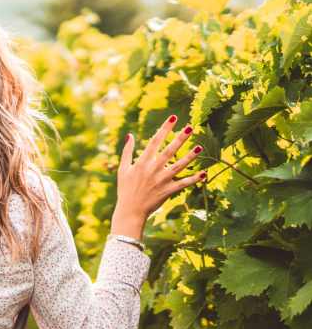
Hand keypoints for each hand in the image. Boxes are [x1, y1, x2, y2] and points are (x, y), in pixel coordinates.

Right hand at [111, 116, 204, 241]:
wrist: (129, 211)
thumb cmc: (125, 189)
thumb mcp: (123, 169)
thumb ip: (127, 152)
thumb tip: (129, 135)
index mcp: (142, 162)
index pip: (155, 141)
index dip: (164, 129)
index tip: (173, 117)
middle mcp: (152, 170)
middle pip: (169, 151)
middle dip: (179, 139)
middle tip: (190, 127)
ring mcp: (161, 181)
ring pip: (178, 166)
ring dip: (189, 157)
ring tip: (199, 148)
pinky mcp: (167, 191)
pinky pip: (182, 184)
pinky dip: (193, 180)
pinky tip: (204, 174)